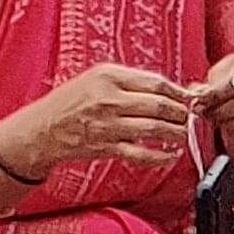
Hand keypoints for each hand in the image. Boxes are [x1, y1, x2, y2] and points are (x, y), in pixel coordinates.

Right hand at [0, 64, 196, 180]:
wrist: (42, 128)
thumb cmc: (71, 102)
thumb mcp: (96, 79)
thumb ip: (129, 82)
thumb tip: (166, 90)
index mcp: (109, 76)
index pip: (156, 82)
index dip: (178, 92)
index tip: (189, 98)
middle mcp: (109, 98)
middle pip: (159, 105)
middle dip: (182, 113)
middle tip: (191, 117)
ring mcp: (108, 124)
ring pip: (154, 128)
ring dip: (176, 133)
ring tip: (184, 134)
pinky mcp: (106, 146)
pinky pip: (141, 154)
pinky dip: (160, 156)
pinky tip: (171, 155)